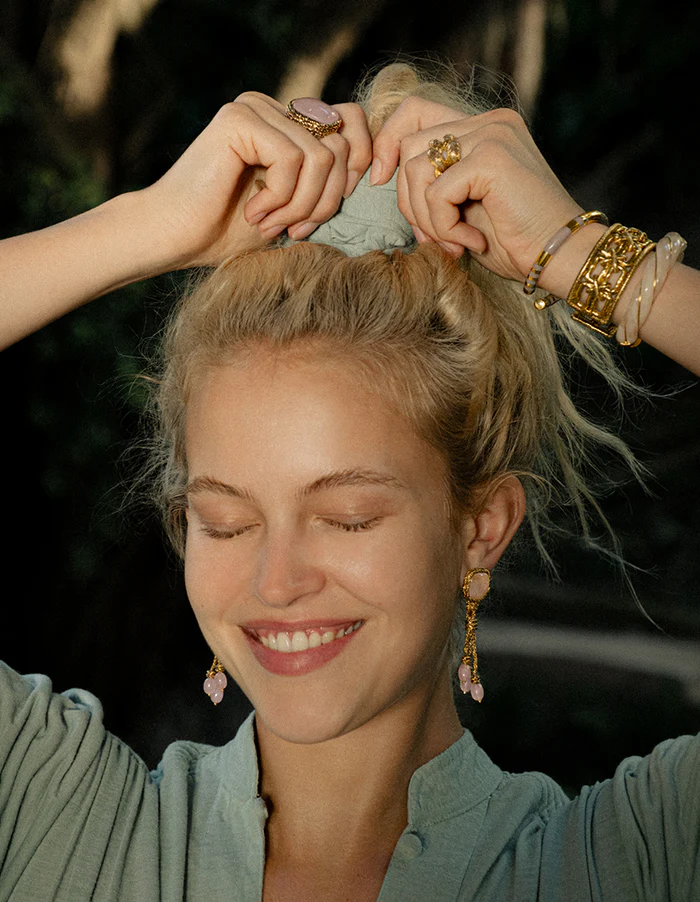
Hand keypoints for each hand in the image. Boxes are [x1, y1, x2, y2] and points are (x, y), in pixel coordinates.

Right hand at [142, 93, 371, 268]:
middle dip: (328, 201)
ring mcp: (256, 108)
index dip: (356, 171)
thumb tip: (375, 170)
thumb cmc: (229, 231)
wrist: (174, 239)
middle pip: (344, 145)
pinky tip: (253, 213)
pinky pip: (293, 159)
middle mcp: (274, 107)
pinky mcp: (240, 119)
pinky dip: (280, 198)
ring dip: (302, 205)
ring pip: (323, 157)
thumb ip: (326, 183)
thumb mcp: (294, 208)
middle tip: (294, 230)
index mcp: (288, 123)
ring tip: (271, 225)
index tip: (323, 219)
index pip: (353, 124)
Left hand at [371, 98, 582, 280]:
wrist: (561, 258)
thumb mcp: (464, 206)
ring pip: (415, 170)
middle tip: (436, 238)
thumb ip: (434, 181)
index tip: (378, 180)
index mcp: (483, 127)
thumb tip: (382, 176)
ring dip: (427, 219)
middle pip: (408, 145)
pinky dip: (444, 227)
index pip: (413, 111)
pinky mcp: (491, 157)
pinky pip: (436, 193)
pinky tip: (472, 241)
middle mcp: (488, 121)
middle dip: (409, 202)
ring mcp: (491, 134)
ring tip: (455, 243)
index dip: (387, 143)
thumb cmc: (516, 241)